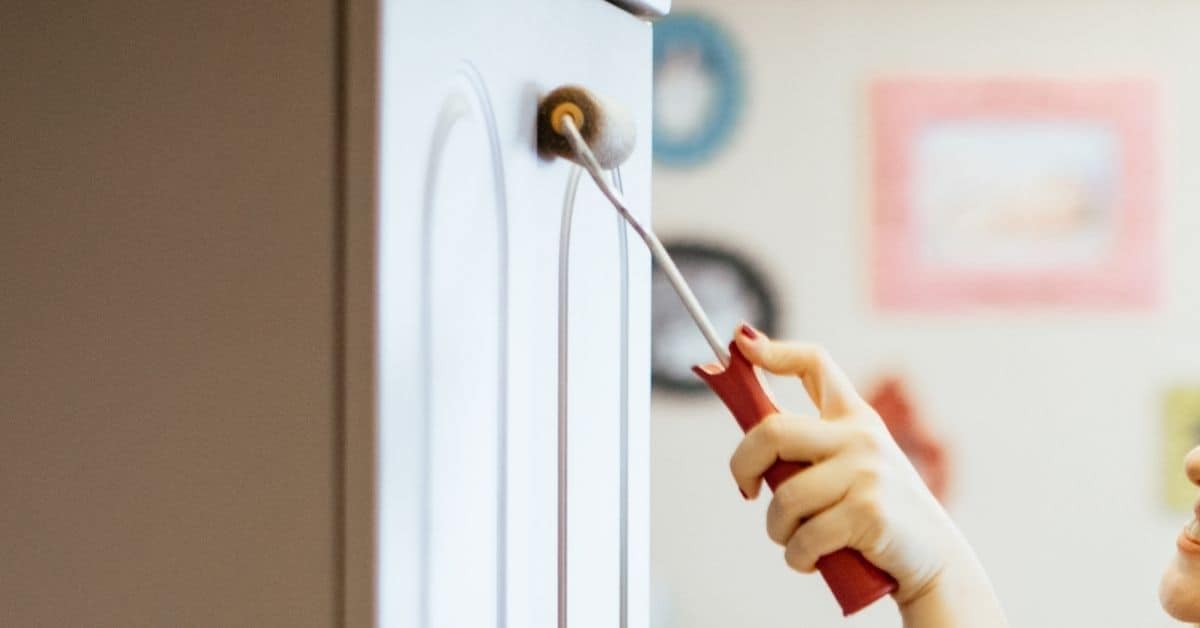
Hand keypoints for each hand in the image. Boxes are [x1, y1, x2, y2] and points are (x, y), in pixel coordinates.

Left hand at [729, 325, 1006, 625]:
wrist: (935, 562)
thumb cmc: (878, 518)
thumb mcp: (853, 470)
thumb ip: (811, 454)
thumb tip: (751, 452)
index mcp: (856, 418)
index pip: (815, 364)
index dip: (774, 351)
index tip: (742, 343)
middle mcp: (862, 436)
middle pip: (772, 432)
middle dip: (742, 465)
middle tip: (746, 491)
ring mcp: (867, 471)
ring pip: (784, 497)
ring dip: (778, 529)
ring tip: (794, 541)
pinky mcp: (869, 511)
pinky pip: (805, 536)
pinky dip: (797, 556)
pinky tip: (810, 560)